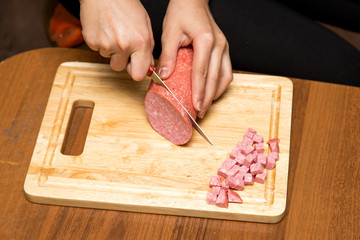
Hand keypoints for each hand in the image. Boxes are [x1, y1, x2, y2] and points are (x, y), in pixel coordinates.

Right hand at [80, 0, 153, 80]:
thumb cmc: (126, 5)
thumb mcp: (145, 25)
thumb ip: (147, 48)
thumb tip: (148, 66)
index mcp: (141, 43)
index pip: (139, 74)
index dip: (136, 70)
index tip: (135, 66)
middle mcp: (124, 45)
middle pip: (120, 68)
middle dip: (121, 61)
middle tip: (122, 45)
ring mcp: (106, 44)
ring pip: (108, 58)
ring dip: (111, 49)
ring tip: (113, 31)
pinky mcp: (92, 41)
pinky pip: (98, 50)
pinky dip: (100, 42)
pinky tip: (104, 28)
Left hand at [157, 0, 232, 117]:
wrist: (193, 1)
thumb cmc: (181, 13)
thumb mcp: (170, 32)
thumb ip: (168, 55)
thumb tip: (165, 76)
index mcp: (205, 40)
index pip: (202, 72)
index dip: (199, 92)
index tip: (196, 106)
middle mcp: (219, 44)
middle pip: (215, 78)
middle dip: (208, 98)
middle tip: (200, 113)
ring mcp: (224, 46)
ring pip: (225, 76)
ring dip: (216, 93)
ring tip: (206, 106)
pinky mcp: (224, 48)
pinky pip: (227, 70)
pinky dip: (221, 84)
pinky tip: (213, 92)